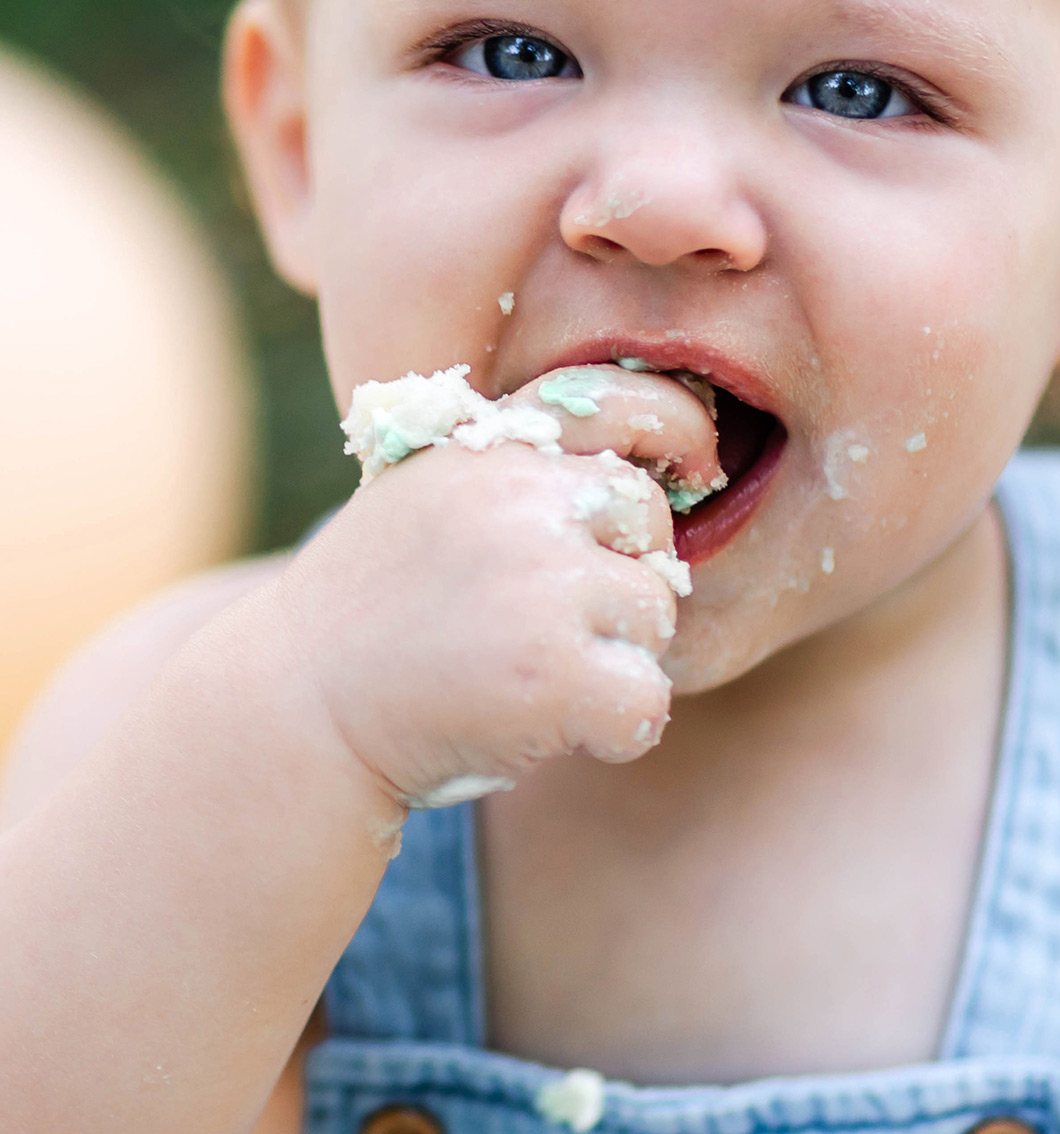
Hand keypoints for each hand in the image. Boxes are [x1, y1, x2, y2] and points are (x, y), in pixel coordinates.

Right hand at [277, 367, 721, 810]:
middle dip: (623, 574)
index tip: (692, 468)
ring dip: (613, 657)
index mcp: (491, 444)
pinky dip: (613, 732)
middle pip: (652, 521)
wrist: (294, 710)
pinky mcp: (556, 671)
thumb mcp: (432, 499)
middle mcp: (520, 497)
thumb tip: (663, 469)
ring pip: (655, 616)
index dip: (678, 433)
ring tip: (526, 674)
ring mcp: (542, 582)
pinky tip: (545, 727)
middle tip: (547, 623)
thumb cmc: (378, 614)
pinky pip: (647, 703)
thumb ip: (522, 473)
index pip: (631, 401)